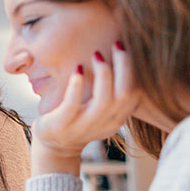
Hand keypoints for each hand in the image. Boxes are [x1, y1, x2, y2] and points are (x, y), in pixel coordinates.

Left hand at [32, 45, 140, 175]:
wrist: (54, 146)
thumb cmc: (79, 118)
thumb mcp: (100, 109)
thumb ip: (112, 92)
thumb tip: (124, 57)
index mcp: (116, 119)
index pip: (135, 94)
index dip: (134, 69)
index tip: (125, 47)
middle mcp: (105, 124)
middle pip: (124, 94)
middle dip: (124, 66)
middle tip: (117, 44)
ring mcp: (84, 127)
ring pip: (103, 101)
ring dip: (103, 74)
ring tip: (96, 54)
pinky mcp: (63, 125)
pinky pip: (73, 105)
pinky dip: (76, 86)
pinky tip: (78, 69)